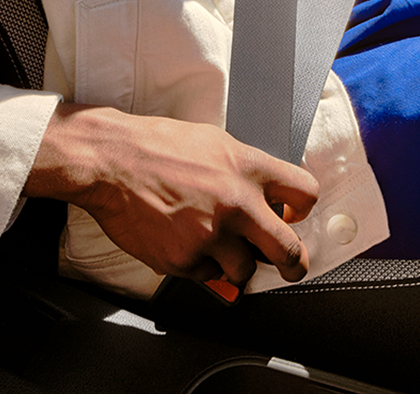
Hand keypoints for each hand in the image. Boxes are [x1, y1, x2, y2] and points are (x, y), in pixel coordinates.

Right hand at [26, 103, 318, 285]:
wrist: (113, 161)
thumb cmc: (159, 146)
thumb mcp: (216, 143)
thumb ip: (246, 171)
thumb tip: (267, 194)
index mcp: (250, 167)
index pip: (305, 193)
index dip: (304, 209)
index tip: (297, 217)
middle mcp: (238, 203)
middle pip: (289, 249)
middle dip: (295, 263)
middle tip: (293, 267)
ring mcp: (211, 235)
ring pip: (245, 272)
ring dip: (237, 266)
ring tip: (220, 248)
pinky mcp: (184, 260)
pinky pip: (206, 276)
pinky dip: (201, 267)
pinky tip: (186, 242)